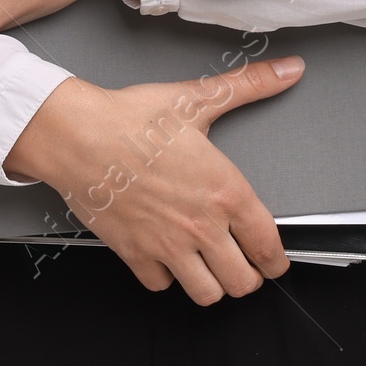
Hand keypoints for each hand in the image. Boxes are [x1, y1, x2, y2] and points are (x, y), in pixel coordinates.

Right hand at [3, 55, 305, 304]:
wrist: (78, 135)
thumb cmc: (131, 119)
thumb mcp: (196, 98)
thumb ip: (249, 85)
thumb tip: (287, 70)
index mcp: (224, 191)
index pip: (268, 246)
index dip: (277, 261)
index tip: (275, 261)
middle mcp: (201, 226)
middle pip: (243, 282)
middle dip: (249, 276)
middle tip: (244, 263)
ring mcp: (167, 246)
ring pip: (207, 295)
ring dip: (213, 284)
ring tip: (211, 267)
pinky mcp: (135, 255)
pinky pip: (161, 286)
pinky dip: (167, 278)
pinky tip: (168, 257)